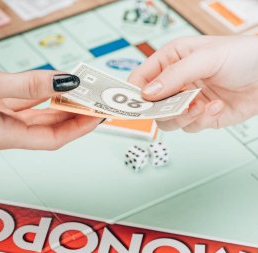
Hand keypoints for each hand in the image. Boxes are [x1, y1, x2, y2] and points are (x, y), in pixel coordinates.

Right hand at [0, 58, 100, 149]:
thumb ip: (29, 84)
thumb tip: (65, 83)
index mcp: (2, 136)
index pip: (53, 138)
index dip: (80, 127)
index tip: (100, 114)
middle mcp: (2, 132)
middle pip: (49, 129)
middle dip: (75, 116)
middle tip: (96, 102)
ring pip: (38, 117)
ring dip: (59, 106)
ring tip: (80, 93)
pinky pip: (24, 106)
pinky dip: (40, 97)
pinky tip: (50, 88)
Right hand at [128, 36, 257, 131]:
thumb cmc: (242, 55)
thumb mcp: (205, 58)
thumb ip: (174, 75)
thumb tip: (148, 93)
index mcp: (169, 61)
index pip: (140, 79)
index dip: (134, 92)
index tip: (134, 104)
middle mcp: (175, 82)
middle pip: (150, 105)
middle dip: (161, 109)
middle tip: (171, 108)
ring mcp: (187, 101)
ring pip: (167, 120)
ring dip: (182, 116)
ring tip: (199, 105)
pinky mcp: (200, 116)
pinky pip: (189, 126)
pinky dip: (201, 119)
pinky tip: (216, 106)